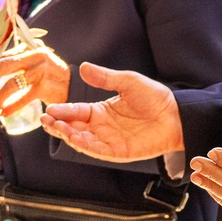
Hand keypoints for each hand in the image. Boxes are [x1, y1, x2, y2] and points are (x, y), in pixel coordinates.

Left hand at [0, 42, 68, 116]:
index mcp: (31, 48)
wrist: (74, 86)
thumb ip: (15, 64)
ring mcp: (43, 70)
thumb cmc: (49, 76)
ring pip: (12, 83)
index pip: (3, 57)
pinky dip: (12, 107)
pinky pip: (23, 98)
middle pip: (4, 65)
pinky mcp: (47, 86)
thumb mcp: (34, 64)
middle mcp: (37, 56)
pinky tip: (4, 113)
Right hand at [40, 62, 183, 161]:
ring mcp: (109, 141)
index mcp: (101, 111)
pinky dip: (85, 145)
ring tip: (55, 126)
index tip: (49, 108)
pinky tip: (75, 138)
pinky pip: (98, 150)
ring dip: (68, 134)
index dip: (62, 111)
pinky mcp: (119, 152)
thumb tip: (82, 68)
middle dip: (58, 125)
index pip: (76, 111)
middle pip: (74, 128)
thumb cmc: (154, 97)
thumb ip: (105, 78)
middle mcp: (101, 127)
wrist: (176, 113)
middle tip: (45, 119)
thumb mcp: (128, 82)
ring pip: (82, 140)